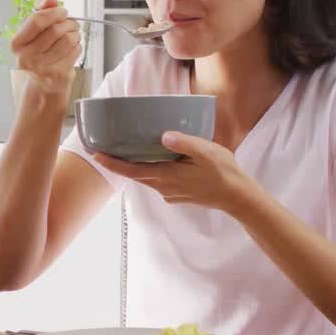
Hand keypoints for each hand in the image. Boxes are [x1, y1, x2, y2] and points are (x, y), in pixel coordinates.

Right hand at [10, 0, 81, 98]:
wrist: (42, 85)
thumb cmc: (38, 54)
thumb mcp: (33, 33)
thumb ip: (41, 12)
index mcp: (17, 44)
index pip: (37, 20)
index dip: (54, 12)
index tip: (62, 12)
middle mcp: (27, 57)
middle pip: (56, 29)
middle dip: (69, 23)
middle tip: (71, 24)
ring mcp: (43, 68)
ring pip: (68, 39)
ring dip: (75, 34)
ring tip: (72, 36)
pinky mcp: (58, 74)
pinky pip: (75, 51)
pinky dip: (77, 46)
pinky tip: (71, 49)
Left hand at [92, 131, 259, 212]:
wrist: (239, 198)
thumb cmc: (224, 173)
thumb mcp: (207, 152)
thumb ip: (185, 144)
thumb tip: (164, 136)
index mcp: (168, 176)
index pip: (133, 171)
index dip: (113, 164)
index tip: (96, 155)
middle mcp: (165, 187)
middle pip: (136, 175)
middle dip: (119, 164)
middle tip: (104, 150)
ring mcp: (171, 193)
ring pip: (148, 178)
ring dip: (136, 167)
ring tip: (127, 152)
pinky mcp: (178, 195)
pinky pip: (159, 182)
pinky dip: (152, 171)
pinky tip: (157, 160)